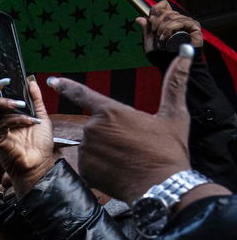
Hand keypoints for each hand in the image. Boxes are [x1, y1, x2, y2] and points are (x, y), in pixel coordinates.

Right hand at [0, 55, 54, 194]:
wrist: (40, 163)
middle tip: (3, 82)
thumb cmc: (38, 142)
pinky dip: (16, 119)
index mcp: (0, 112)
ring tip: (19, 104)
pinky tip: (29, 121)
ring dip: (3, 103)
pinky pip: (1, 125)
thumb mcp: (40, 114)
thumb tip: (30, 80)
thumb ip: (34, 98)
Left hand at [48, 45, 216, 204]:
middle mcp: (93, 128)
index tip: (53, 81)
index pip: (83, 94)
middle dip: (112, 135)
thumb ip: (174, 84)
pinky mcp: (84, 169)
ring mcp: (87, 150)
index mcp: (111, 111)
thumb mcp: (175, 115)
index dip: (67, 86)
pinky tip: (118, 171)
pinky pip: (89, 164)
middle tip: (133, 146)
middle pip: (96, 127)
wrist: (162, 186)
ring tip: (128, 160)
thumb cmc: (168, 151)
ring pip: (93, 146)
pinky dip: (102, 167)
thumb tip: (186, 53)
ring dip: (106, 151)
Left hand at [138, 0, 202, 54]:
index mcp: (169, 20)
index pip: (163, 5)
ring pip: (172, 16)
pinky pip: (181, 21)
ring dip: (162, 28)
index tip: (150, 21)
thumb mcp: (150, 41)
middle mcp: (179, 19)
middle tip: (155, 34)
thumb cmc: (161, 55)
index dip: (155, 10)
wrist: (169, 66)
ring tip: (161, 40)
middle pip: (166, 10)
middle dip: (156, 23)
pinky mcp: (194, 27)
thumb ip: (146, 29)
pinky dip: (170, 29)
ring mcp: (187, 22)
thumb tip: (139, 18)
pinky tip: (165, 38)